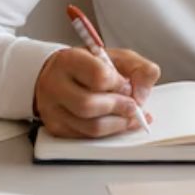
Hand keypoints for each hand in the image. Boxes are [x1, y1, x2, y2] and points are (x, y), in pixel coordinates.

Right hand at [33, 47, 159, 137]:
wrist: (61, 75)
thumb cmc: (89, 66)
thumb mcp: (116, 57)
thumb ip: (139, 68)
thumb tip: (142, 94)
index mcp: (68, 61)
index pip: (97, 76)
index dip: (119, 83)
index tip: (126, 84)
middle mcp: (54, 85)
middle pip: (89, 105)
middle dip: (119, 108)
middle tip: (132, 106)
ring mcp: (53, 109)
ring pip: (90, 127)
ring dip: (118, 124)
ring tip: (128, 115)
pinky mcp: (57, 128)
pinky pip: (88, 138)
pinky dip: (109, 132)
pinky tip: (119, 123)